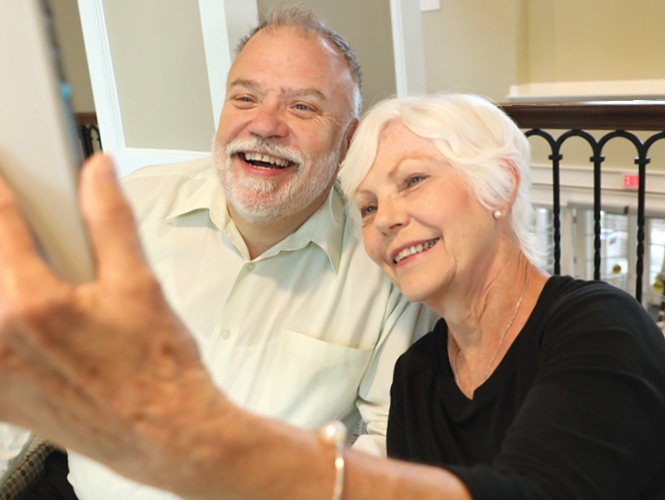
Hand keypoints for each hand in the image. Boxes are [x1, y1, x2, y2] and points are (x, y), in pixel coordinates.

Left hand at [0, 155, 229, 490]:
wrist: (166, 432)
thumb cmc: (158, 370)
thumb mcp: (139, 283)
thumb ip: (111, 219)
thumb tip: (99, 173)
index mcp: (32, 304)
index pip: (0, 220)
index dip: (2, 189)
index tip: (5, 176)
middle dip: (9, 239)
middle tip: (46, 246)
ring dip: (9, 279)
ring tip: (53, 289)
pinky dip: (5, 323)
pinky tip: (37, 328)